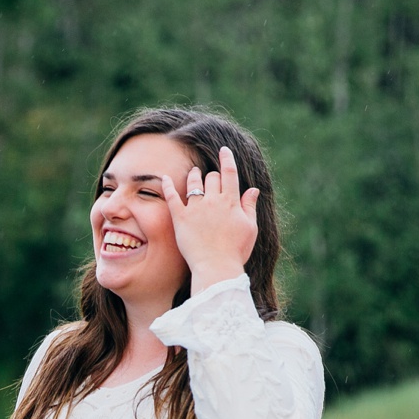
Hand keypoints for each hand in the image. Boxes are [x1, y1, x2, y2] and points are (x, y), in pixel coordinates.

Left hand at [160, 145, 260, 295]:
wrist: (216, 267)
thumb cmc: (235, 251)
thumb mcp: (250, 228)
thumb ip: (249, 207)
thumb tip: (253, 189)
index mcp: (231, 202)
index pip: (230, 173)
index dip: (227, 159)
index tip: (224, 150)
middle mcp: (213, 200)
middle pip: (212, 177)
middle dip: (212, 175)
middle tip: (211, 177)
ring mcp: (196, 208)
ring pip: (194, 182)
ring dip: (193, 175)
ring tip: (193, 172)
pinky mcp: (180, 218)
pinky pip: (172, 196)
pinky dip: (168, 185)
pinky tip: (165, 178)